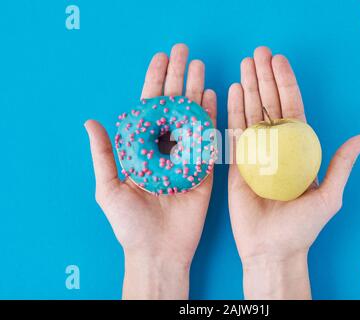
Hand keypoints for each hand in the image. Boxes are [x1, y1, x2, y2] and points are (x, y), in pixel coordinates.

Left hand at [85, 44, 216, 298]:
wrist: (158, 251)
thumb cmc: (130, 224)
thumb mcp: (109, 188)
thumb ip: (104, 154)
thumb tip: (90, 122)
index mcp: (143, 150)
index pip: (149, 108)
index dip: (154, 82)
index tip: (161, 59)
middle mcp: (165, 149)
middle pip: (173, 107)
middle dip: (178, 78)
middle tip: (185, 53)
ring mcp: (187, 158)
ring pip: (192, 117)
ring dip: (196, 91)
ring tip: (200, 67)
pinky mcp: (205, 171)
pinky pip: (209, 140)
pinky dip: (212, 118)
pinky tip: (214, 97)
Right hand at [227, 47, 359, 298]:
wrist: (272, 249)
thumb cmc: (302, 227)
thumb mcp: (329, 195)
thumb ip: (342, 164)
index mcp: (297, 150)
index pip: (291, 109)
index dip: (286, 84)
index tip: (278, 61)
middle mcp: (276, 147)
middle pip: (269, 106)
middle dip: (263, 78)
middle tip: (257, 53)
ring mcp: (254, 154)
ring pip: (250, 114)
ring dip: (247, 88)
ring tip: (243, 64)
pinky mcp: (236, 164)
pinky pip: (233, 134)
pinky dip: (232, 112)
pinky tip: (231, 90)